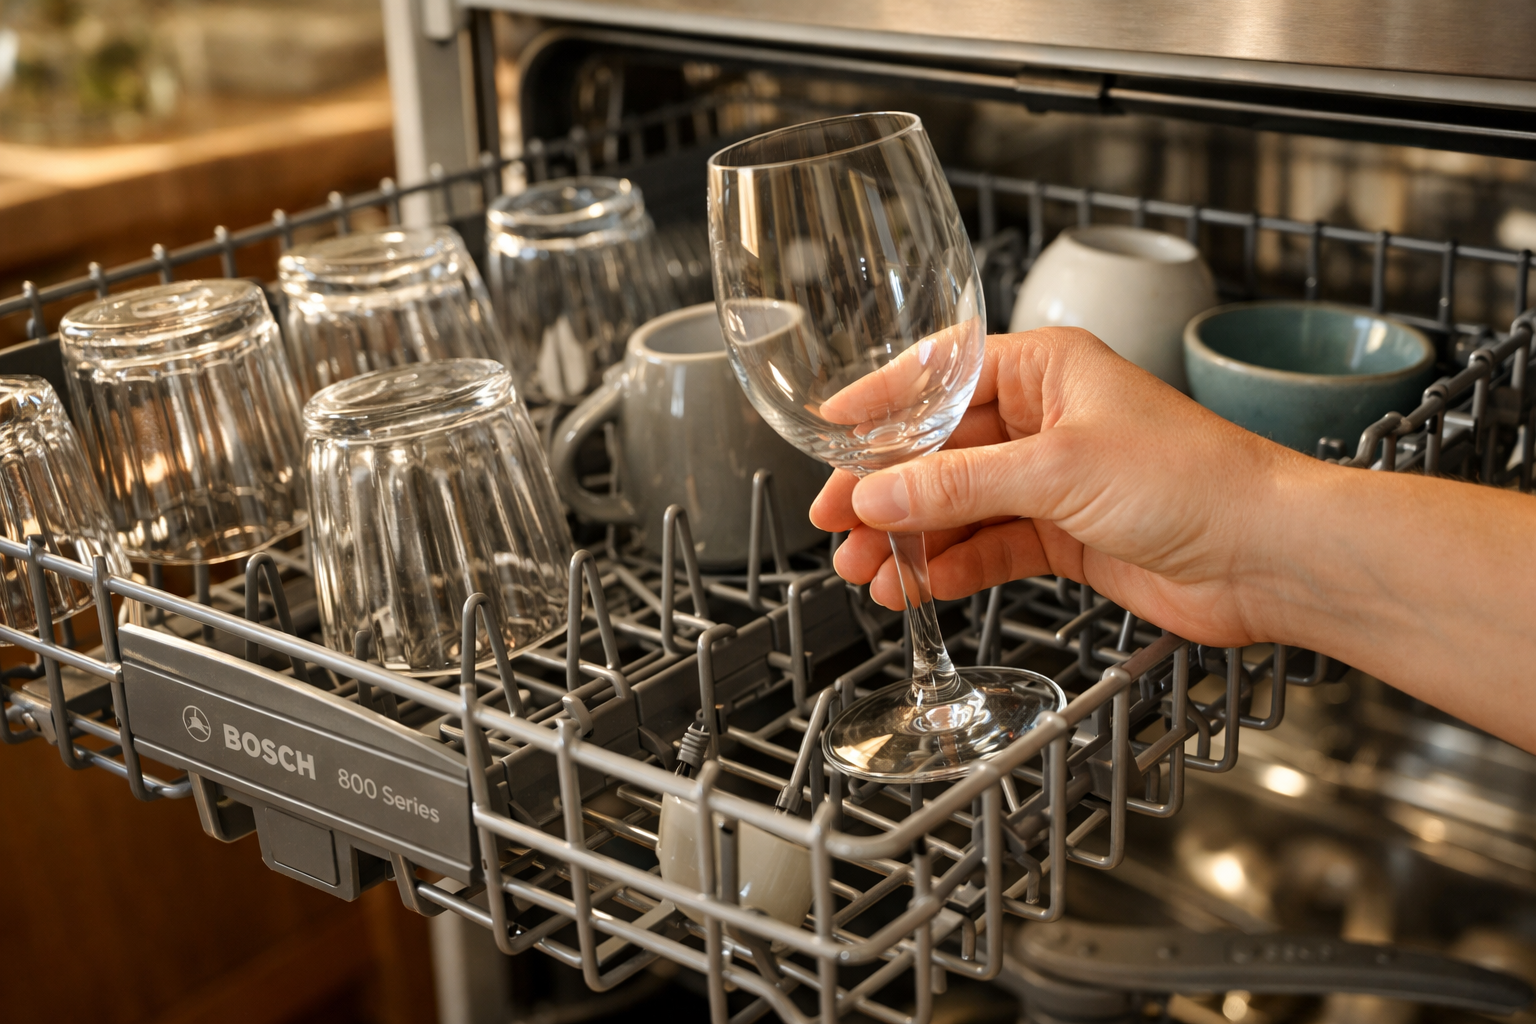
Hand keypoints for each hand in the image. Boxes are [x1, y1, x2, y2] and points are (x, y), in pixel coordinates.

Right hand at [809, 327, 1314, 646]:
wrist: (1268, 556)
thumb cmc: (1195, 479)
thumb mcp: (1059, 470)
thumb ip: (959, 485)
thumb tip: (878, 495)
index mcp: (1047, 369)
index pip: (940, 380)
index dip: (879, 408)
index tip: (827, 435)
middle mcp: (1045, 420)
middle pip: (940, 451)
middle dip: (885, 490)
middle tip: (835, 523)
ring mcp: (1053, 481)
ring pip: (958, 506)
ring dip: (911, 538)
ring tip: (866, 570)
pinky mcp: (1065, 535)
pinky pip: (988, 548)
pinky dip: (952, 568)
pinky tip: (918, 587)